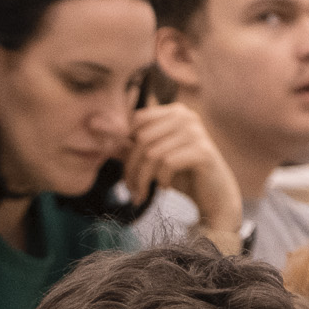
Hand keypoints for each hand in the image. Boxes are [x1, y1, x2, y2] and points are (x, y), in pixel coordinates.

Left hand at [126, 100, 242, 235]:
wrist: (213, 196)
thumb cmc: (181, 175)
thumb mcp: (151, 159)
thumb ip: (128, 146)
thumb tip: (95, 129)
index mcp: (173, 112)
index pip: (136, 121)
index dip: (124, 146)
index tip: (123, 172)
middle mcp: (186, 116)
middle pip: (141, 139)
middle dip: (131, 168)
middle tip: (131, 189)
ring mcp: (196, 132)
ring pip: (152, 153)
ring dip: (142, 179)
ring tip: (142, 193)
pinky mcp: (202, 151)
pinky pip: (167, 163)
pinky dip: (161, 180)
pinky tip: (166, 188)